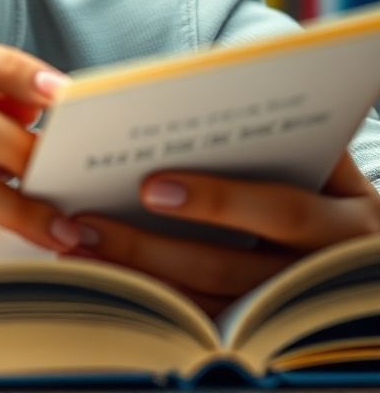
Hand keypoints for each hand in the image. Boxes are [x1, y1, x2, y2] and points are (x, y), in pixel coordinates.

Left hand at [61, 151, 379, 316]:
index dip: (217, 201)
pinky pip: (201, 320)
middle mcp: (327, 271)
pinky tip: (104, 272)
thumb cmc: (320, 174)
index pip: (281, 209)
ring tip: (80, 242)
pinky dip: (152, 297)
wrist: (358, 242)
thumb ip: (266, 134)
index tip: (150, 188)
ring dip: (139, 273)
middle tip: (89, 222)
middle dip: (154, 245)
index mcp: (348, 215)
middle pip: (231, 266)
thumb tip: (179, 100)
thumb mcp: (318, 152)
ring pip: (208, 301)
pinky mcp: (261, 332)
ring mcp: (292, 310)